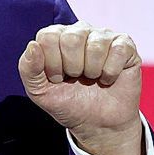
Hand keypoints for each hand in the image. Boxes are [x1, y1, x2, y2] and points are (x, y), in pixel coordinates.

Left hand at [18, 21, 143, 154]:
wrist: (96, 123)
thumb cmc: (67, 102)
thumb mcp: (39, 91)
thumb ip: (28, 68)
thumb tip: (33, 45)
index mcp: (55, 37)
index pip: (48, 37)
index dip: (52, 63)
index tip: (57, 78)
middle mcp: (79, 31)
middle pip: (71, 39)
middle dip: (72, 67)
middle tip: (76, 78)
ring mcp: (103, 36)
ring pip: (95, 45)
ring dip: (92, 71)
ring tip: (92, 78)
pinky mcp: (125, 45)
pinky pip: (118, 50)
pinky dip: (111, 72)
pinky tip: (108, 78)